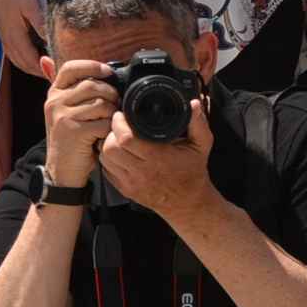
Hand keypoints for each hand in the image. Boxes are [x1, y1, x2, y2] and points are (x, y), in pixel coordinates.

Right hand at [0, 0, 47, 71]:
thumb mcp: (31, 7)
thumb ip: (40, 24)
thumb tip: (51, 40)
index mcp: (15, 36)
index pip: (31, 60)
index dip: (43, 69)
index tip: (57, 74)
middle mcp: (8, 41)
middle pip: (24, 65)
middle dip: (38, 72)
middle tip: (54, 75)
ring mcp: (4, 39)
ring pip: (17, 62)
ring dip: (30, 68)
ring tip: (45, 70)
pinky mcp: (3, 35)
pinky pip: (13, 55)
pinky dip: (23, 62)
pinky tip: (33, 59)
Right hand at [40, 55, 120, 185]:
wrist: (63, 169)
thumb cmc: (71, 138)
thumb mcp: (63, 109)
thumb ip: (64, 87)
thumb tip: (45, 59)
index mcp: (54, 93)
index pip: (71, 67)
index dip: (93, 66)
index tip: (109, 72)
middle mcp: (55, 102)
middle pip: (93, 85)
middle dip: (110, 95)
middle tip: (113, 107)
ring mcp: (62, 117)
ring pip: (101, 104)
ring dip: (112, 113)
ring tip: (107, 123)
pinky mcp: (73, 132)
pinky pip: (103, 122)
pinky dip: (109, 129)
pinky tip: (103, 135)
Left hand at [95, 91, 218, 221]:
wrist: (187, 203)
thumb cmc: (193, 172)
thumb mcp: (201, 146)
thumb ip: (198, 123)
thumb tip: (194, 104)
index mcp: (158, 158)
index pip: (126, 138)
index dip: (120, 123)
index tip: (122, 115)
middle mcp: (141, 172)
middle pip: (110, 148)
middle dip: (111, 133)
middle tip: (118, 126)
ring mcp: (131, 182)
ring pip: (105, 159)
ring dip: (108, 145)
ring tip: (117, 138)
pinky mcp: (125, 189)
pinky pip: (107, 171)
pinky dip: (109, 159)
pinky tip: (119, 153)